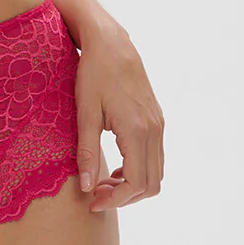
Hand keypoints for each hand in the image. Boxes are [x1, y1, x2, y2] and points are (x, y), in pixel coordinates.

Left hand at [73, 20, 163, 211]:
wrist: (111, 43)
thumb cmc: (93, 74)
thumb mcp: (85, 113)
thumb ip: (86, 152)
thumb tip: (87, 187)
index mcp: (136, 130)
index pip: (135, 182)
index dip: (116, 199)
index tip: (93, 201)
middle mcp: (154, 130)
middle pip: (151, 184)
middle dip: (125, 197)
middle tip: (97, 195)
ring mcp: (158, 124)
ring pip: (156, 172)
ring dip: (133, 185)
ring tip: (104, 182)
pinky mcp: (156, 120)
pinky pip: (155, 157)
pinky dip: (138, 170)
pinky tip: (115, 166)